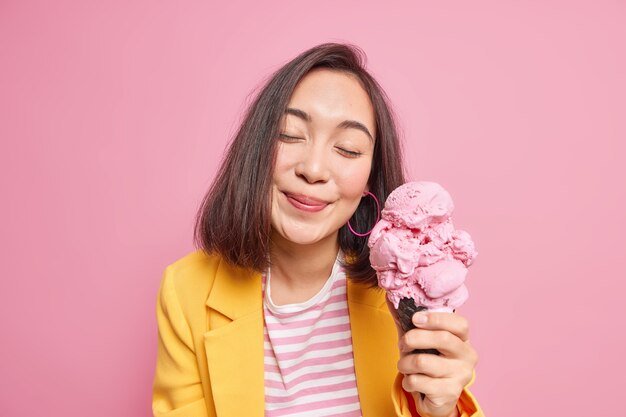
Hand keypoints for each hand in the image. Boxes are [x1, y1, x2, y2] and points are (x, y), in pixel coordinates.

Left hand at [387, 299, 477, 416]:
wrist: (436, 398)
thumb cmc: (429, 362)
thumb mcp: (420, 340)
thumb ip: (408, 320)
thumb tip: (391, 297)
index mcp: (463, 339)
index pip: (459, 324)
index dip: (436, 318)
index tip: (415, 319)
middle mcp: (467, 356)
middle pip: (442, 338)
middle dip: (413, 338)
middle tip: (403, 344)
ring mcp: (461, 376)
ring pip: (423, 362)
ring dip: (405, 363)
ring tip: (404, 365)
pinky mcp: (449, 393)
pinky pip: (417, 381)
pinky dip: (407, 380)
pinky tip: (412, 382)